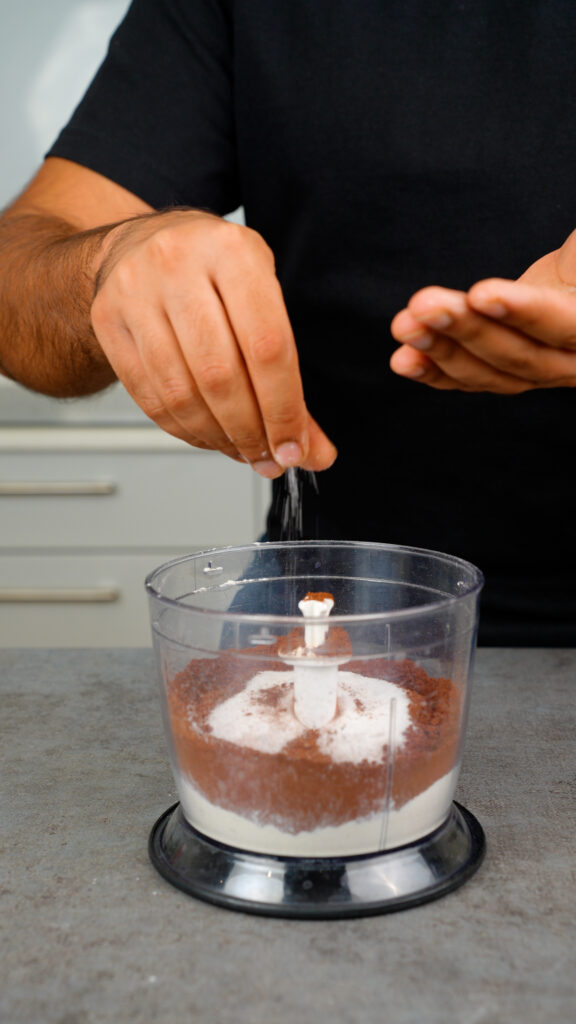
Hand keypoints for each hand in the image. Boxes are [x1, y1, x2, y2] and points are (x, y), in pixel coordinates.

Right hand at [91, 209, 336, 475]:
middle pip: (220, 375)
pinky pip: (149, 396)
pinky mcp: (107, 320)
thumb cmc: (214, 272)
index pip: (267, 346)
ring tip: (240, 450)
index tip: (293, 447)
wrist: (143, 243)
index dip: (283, 409)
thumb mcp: (263, 298)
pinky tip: (207, 436)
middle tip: (268, 458)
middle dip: (250, 431)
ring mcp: (136, 291)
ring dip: (217, 437)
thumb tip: (315, 451)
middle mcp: (178, 264)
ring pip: (181, 393)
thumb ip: (290, 377)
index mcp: (233, 252)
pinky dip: (184, 430)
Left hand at [389, 229, 575, 392]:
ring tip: (403, 326)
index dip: (524, 312)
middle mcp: (574, 362)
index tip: (480, 293)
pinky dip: (434, 373)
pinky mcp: (506, 374)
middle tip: (422, 305)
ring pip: (490, 374)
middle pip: (521, 355)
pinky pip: (470, 382)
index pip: (566, 326)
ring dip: (441, 351)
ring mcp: (539, 374)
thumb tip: (570, 258)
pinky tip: (403, 360)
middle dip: (467, 330)